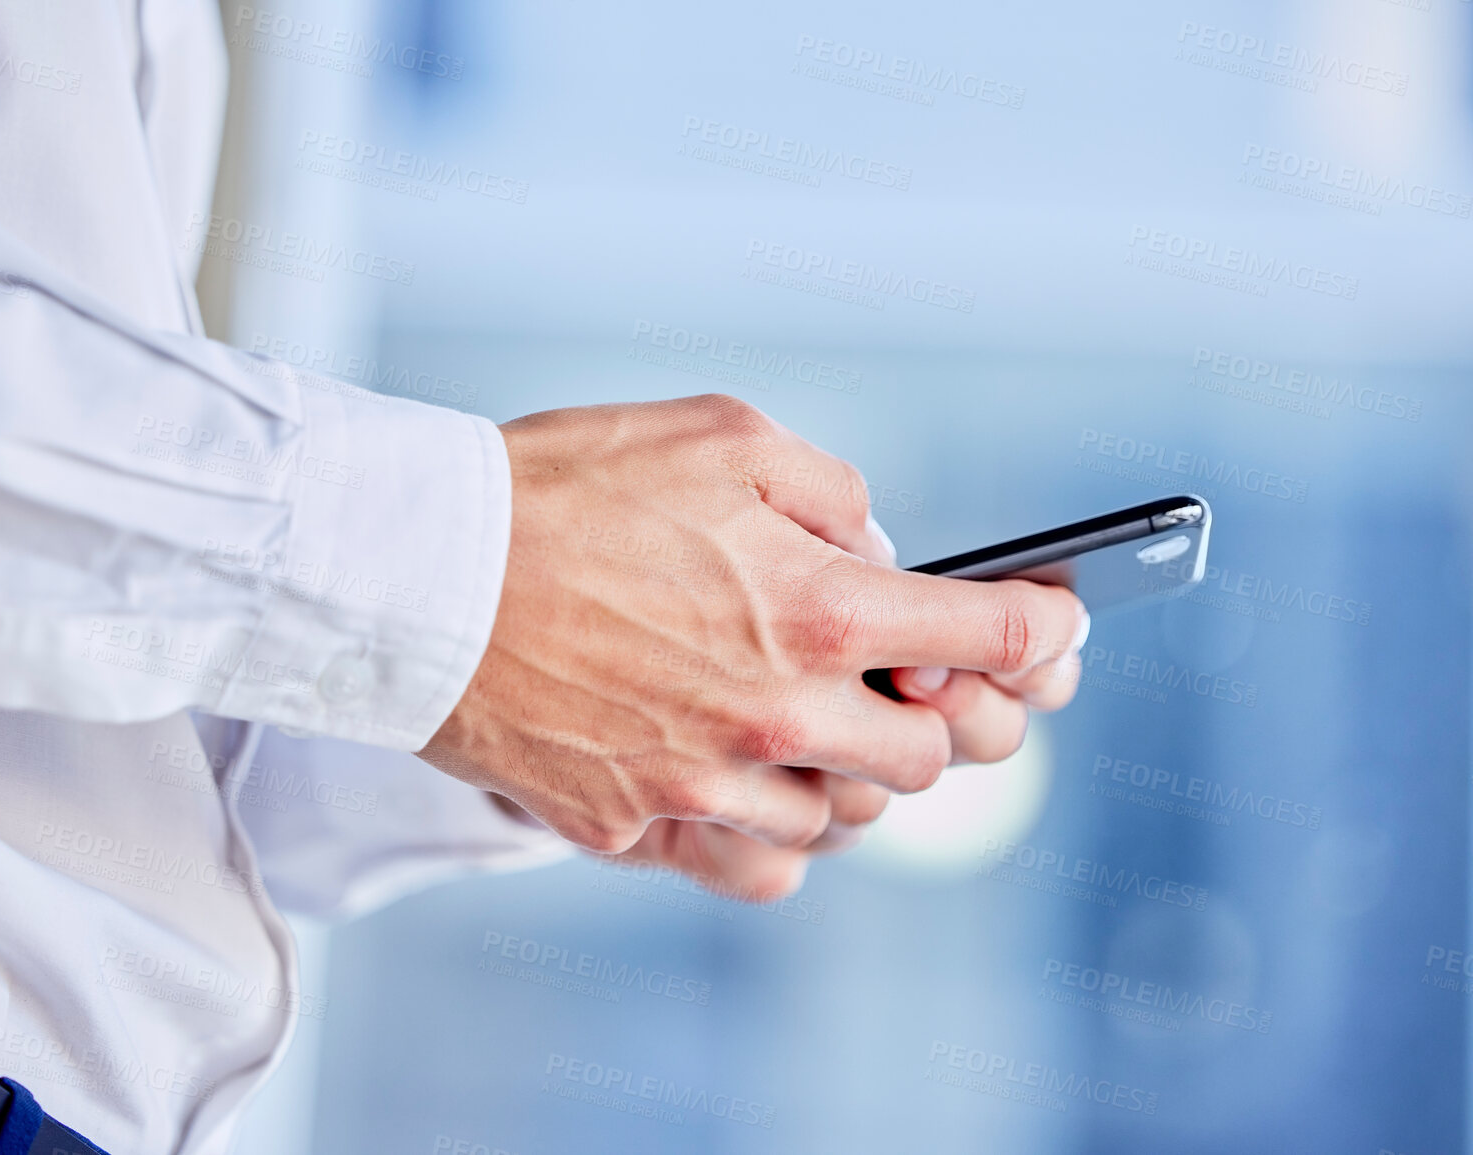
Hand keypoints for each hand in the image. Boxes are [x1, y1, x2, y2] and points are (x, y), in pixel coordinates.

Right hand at [422, 394, 1086, 896]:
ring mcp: (705, 785)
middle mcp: (777, 712)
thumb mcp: (721, 435)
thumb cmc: (564, 486)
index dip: (1048, 632)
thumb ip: (834, 494)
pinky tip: (756, 783)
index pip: (994, 639)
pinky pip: (760, 869)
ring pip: (849, 822)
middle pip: (935, 757)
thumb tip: (882, 555)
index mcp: (816, 606)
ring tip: (814, 716)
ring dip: (853, 771)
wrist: (415, 569)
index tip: (1056, 631)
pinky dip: (780, 836)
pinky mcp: (636, 828)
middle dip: (944, 712)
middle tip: (912, 678)